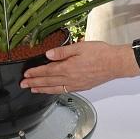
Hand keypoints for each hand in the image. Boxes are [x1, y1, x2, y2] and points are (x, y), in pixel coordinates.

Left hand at [20, 41, 134, 93]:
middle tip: (23, 85)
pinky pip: (65, 91)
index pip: (47, 71)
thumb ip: (62, 51)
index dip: (35, 73)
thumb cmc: (100, 53)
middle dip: (34, 83)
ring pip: (55, 89)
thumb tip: (48, 55)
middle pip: (48, 81)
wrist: (115, 63)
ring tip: (33, 90)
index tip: (26, 74)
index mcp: (68, 67)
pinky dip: (55, 92)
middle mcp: (70, 78)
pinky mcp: (82, 87)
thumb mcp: (79, 47)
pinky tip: (52, 91)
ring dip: (43, 89)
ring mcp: (76, 84)